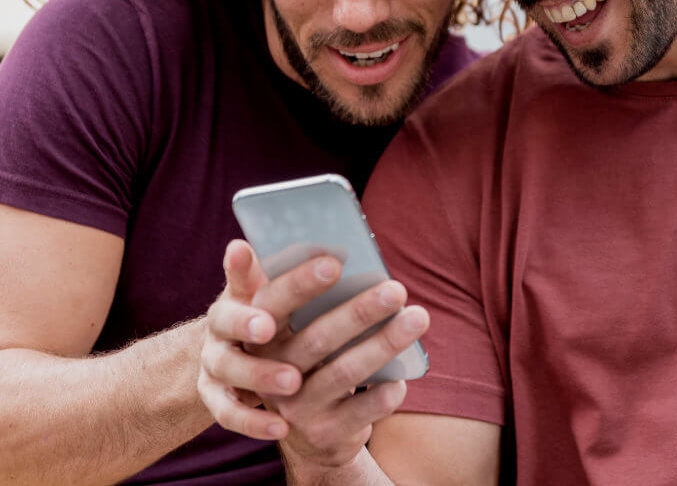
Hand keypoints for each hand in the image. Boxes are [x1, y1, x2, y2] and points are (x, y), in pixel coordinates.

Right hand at [199, 240, 429, 468]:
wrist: (296, 428)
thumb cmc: (301, 351)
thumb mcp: (284, 320)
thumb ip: (289, 284)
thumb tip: (329, 243)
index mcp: (258, 333)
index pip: (274, 303)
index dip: (300, 284)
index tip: (335, 263)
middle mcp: (270, 369)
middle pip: (317, 338)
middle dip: (360, 312)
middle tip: (396, 289)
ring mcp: (293, 406)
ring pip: (343, 373)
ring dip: (384, 344)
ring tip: (419, 318)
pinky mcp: (320, 433)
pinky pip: (357, 412)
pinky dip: (381, 396)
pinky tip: (402, 380)